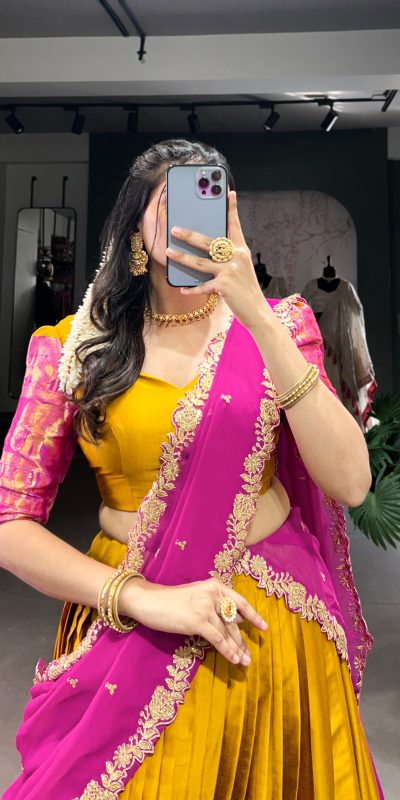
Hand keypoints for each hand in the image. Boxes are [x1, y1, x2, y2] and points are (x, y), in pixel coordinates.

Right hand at [122, 576, 267, 666]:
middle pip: (234, 621)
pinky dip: (227, 650)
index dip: (253, 616)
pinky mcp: (197, 621)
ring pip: (227, 632)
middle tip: (249, 656)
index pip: (240, 602)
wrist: (148, 600)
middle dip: (242, 640)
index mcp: (214, 586)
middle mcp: (213, 594)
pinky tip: (233, 659)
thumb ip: (214, 604)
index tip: (264, 627)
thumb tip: (235, 619)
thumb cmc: (170, 601)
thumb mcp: (196, 596)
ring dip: (236, 649)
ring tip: (244, 662)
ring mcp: (205, 607)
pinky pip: (217, 639)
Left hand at [166, 190, 267, 330]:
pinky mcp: (223, 285)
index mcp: (241, 250)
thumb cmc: (246, 289)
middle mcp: (236, 257)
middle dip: (190, 236)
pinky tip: (182, 288)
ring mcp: (229, 271)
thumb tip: (209, 251)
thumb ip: (228, 258)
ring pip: (200, 262)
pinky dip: (192, 288)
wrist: (256, 310)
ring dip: (182, 258)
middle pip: (209, 242)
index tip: (229, 193)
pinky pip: (203, 286)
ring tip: (169, 253)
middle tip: (174, 230)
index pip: (235, 226)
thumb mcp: (241, 269)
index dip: (232, 209)